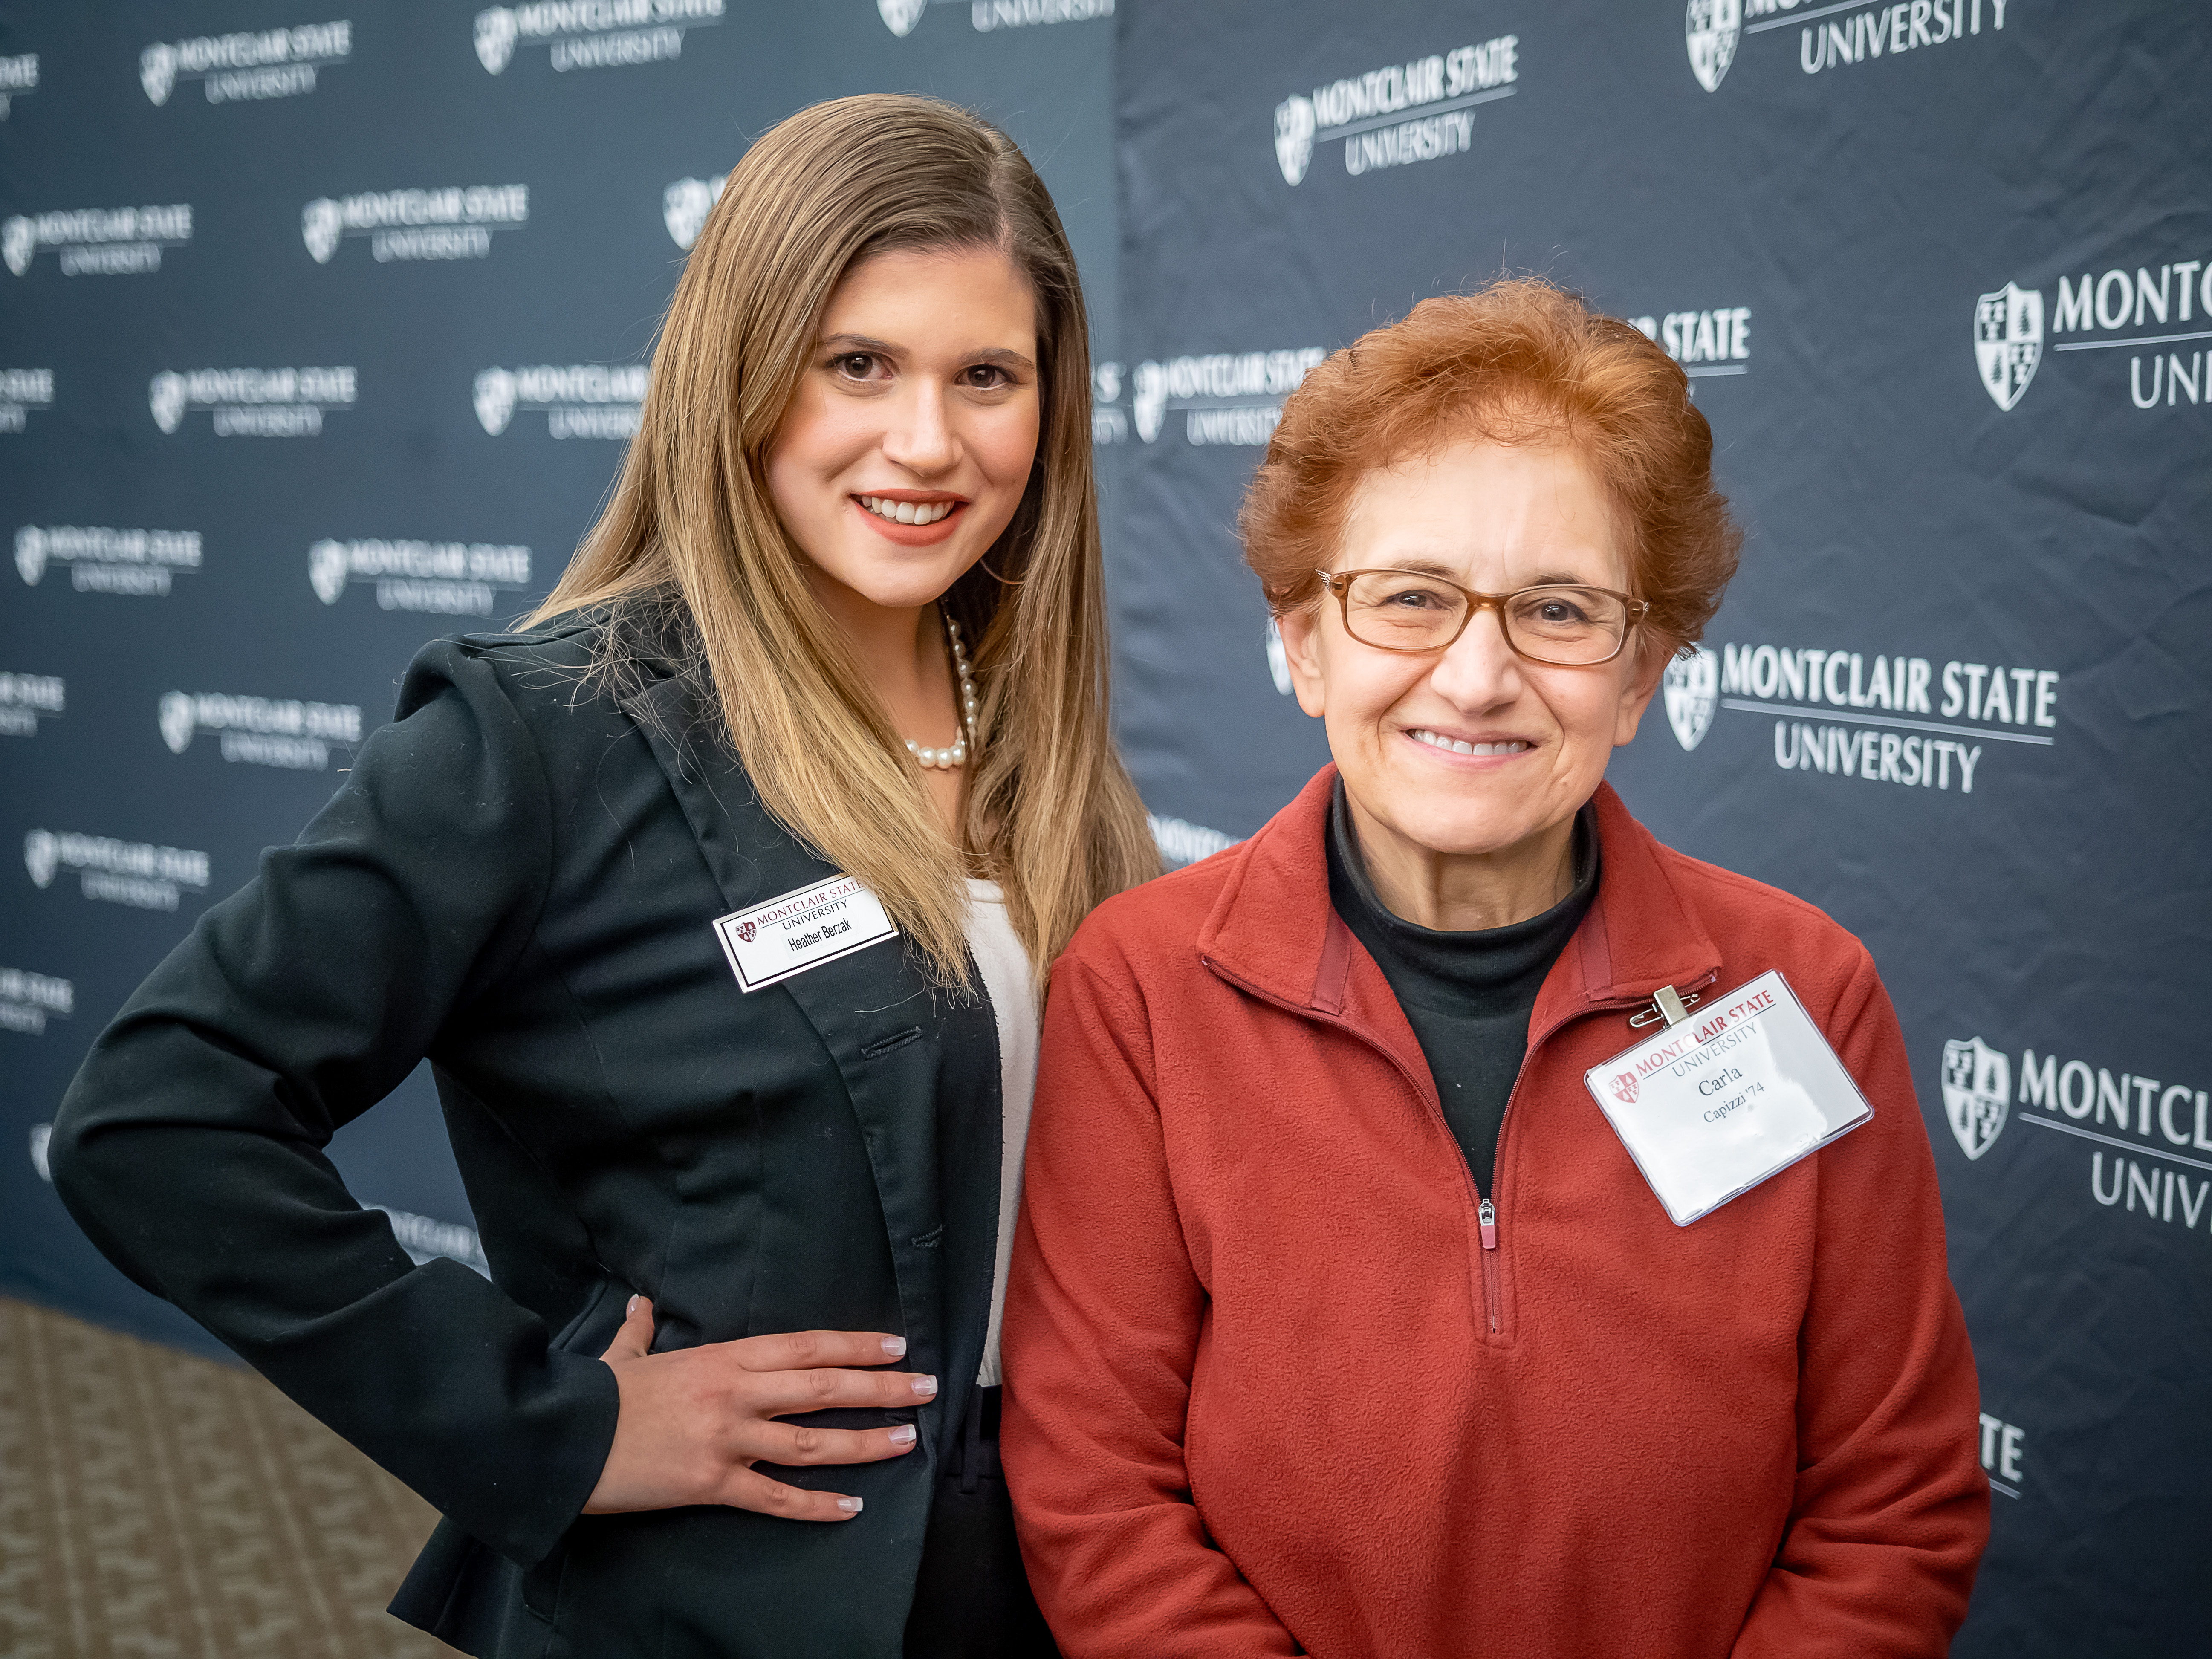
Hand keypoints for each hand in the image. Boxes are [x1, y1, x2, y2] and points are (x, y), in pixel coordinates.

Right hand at [584, 1295, 934, 1520]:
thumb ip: (642, 1329)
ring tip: (907, 1440)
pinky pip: (775, 1498)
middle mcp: (736, 1394)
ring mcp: (727, 1440)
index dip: (855, 1346)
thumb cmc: (597, 1395)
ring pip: (812, 1443)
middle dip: (882, 1387)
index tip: (896, 1347)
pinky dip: (816, 1506)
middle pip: (824, 1388)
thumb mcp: (627, 1354)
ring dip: (865, 1443)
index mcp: (724, 1358)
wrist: (562, 1438)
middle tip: (927, 1388)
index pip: (806, 1347)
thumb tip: (640, 1305)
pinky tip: (852, 1509)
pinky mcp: (711, 1484)